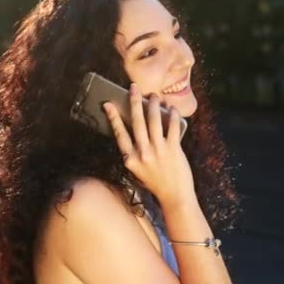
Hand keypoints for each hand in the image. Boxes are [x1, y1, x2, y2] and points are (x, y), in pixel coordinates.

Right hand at [102, 83, 194, 205]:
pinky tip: (171, 108)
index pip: (119, 133)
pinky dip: (172, 115)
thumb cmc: (157, 183)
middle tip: (133, 87)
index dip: (113, 117)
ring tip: (154, 95)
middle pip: (136, 122)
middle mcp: (142, 153)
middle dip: (134, 101)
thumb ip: (136, 153)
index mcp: (130, 159)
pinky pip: (172, 127)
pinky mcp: (173, 149)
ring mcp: (158, 151)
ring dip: (153, 104)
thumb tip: (139, 127)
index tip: (108, 104)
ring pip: (154, 120)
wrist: (175, 196)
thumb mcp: (139, 170)